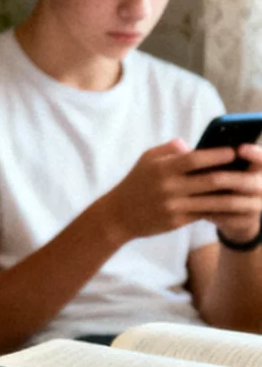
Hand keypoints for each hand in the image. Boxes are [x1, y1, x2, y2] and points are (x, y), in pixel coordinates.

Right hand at [95, 141, 261, 243]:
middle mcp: (169, 187)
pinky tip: (234, 206)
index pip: (195, 159)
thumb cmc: (135, 183)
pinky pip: (205, 214)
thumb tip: (190, 145)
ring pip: (212, 201)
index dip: (217, 155)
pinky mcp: (177, 221)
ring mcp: (174, 206)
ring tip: (248, 191)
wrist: (118, 215)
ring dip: (234, 196)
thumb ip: (168, 149)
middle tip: (249, 171)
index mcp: (162, 169)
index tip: (234, 151)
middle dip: (233, 175)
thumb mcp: (145, 160)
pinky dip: (221, 210)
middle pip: (209, 180)